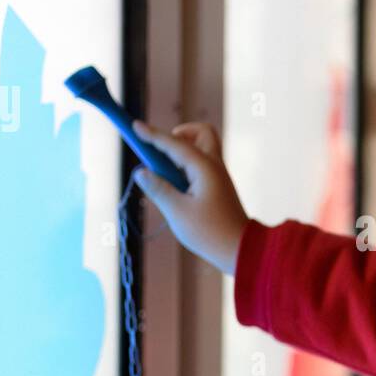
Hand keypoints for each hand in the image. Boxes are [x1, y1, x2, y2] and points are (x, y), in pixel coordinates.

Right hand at [131, 119, 249, 274]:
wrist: (239, 250)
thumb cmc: (210, 233)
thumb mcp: (177, 212)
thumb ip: (158, 189)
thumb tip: (141, 172)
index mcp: (204, 168)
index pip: (174, 143)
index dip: (153, 135)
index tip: (135, 125)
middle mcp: (214, 166)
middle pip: (200, 133)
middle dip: (179, 134)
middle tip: (162, 154)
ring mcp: (218, 175)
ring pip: (202, 148)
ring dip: (182, 151)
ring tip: (166, 174)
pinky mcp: (218, 186)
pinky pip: (201, 164)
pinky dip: (186, 165)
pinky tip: (175, 185)